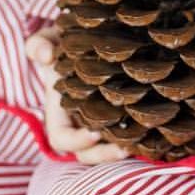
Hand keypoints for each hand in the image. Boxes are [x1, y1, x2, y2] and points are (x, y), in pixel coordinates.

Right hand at [25, 26, 131, 164]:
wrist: (83, 40)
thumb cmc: (63, 43)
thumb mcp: (47, 39)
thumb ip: (39, 44)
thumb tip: (46, 56)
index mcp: (59, 111)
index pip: (62, 138)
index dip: (76, 141)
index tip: (94, 132)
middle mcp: (78, 122)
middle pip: (87, 152)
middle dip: (105, 155)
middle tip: (125, 147)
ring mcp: (99, 121)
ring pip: (107, 149)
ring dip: (122, 150)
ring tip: (141, 142)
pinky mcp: (120, 115)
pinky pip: (125, 135)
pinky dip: (138, 137)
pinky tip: (154, 129)